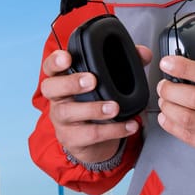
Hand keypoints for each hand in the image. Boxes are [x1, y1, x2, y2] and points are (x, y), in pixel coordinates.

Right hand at [40, 46, 151, 162]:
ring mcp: (61, 119)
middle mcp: (57, 98)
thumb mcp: (106, 82)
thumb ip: (125, 64)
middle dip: (71, 82)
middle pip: (51, 87)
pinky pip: (89, 134)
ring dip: (93, 109)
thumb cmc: (95, 103)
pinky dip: (113, 130)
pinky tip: (129, 125)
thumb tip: (143, 53)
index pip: (50, 67)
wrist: (91, 141)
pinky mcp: (72, 139)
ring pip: (68, 112)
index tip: (67, 57)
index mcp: (63, 79)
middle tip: (92, 81)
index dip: (55, 61)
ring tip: (114, 107)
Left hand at [156, 48, 194, 175]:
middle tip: (163, 85)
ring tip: (164, 100)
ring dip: (168, 108)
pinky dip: (172, 126)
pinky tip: (167, 118)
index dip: (184, 67)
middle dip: (170, 90)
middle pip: (194, 98)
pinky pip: (190, 138)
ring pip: (188, 119)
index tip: (167, 63)